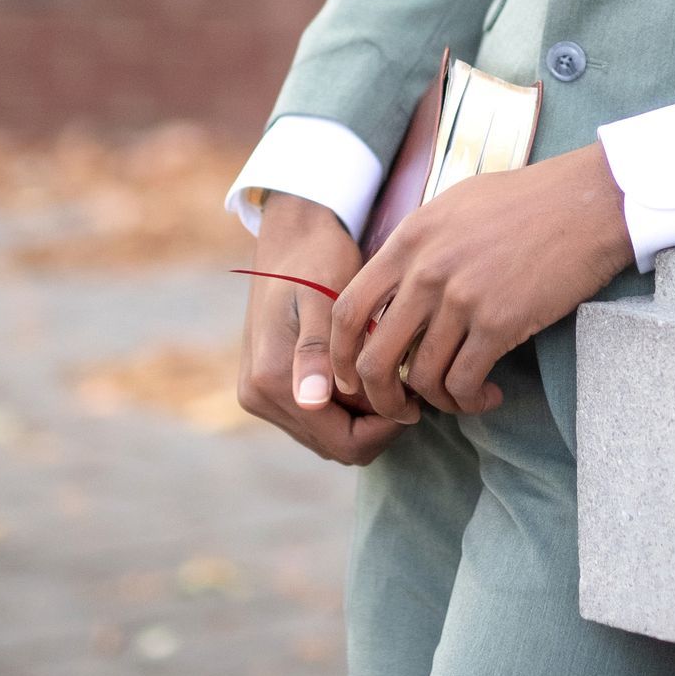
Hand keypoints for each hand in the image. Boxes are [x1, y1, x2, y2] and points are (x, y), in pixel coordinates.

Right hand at [236, 192, 420, 463]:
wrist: (292, 232)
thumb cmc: (316, 257)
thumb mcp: (323, 296)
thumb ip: (317, 351)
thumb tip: (310, 400)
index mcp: (272, 380)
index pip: (344, 443)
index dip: (386, 428)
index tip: (415, 393)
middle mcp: (259, 396)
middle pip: (337, 444)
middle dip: (377, 422)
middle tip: (410, 382)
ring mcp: (260, 393)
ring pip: (329, 434)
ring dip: (363, 414)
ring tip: (392, 370)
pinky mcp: (269, 385)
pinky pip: (318, 416)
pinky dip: (348, 404)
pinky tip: (369, 367)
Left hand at [329, 144, 634, 419]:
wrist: (589, 201)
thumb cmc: (528, 200)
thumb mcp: (455, 205)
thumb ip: (419, 245)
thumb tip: (396, 288)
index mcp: (409, 238)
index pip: (348, 310)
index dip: (341, 356)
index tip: (355, 378)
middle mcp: (426, 270)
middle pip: (374, 358)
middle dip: (380, 398)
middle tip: (401, 409)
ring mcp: (461, 298)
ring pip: (421, 378)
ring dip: (436, 402)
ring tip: (458, 398)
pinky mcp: (499, 322)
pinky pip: (463, 382)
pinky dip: (470, 399)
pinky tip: (487, 392)